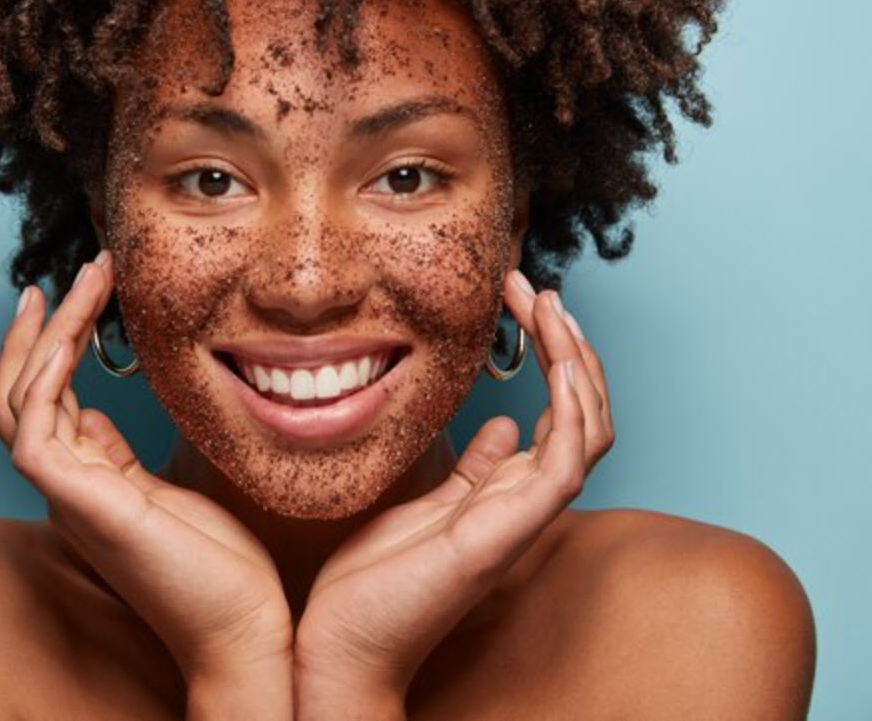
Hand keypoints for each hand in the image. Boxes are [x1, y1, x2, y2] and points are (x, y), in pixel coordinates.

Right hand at [0, 252, 292, 699]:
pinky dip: (43, 379)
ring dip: (48, 334)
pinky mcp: (82, 506)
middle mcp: (68, 487)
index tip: (79, 293)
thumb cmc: (220, 570)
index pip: (47, 403)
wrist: (243, 635)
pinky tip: (69, 336)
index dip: (54, 346)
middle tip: (73, 272)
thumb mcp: (169, 493)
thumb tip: (99, 417)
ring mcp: (69, 497)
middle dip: (41, 328)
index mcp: (89, 483)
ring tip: (84, 280)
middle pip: (20, 395)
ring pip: (22, 402)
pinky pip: (33, 433)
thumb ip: (124, 458)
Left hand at [294, 270, 614, 710]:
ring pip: (588, 430)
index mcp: (506, 491)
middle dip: (567, 342)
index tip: (519, 296)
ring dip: (576, 361)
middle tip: (533, 285)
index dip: (552, 352)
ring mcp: (521, 517)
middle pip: (583, 411)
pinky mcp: (507, 532)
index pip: (558, 411)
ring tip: (548, 305)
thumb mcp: (423, 503)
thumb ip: (471, 468)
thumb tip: (498, 426)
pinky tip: (558, 365)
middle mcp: (524, 500)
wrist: (343, 646)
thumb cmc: (374, 581)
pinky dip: (573, 412)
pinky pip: (566, 465)